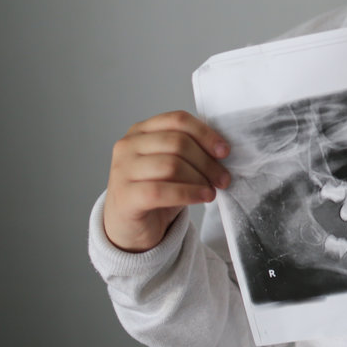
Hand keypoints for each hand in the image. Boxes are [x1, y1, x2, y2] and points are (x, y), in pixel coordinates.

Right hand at [102, 110, 231, 252]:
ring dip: (200, 178)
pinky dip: (189, 193)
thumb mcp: (172, 164)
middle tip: (223, 178)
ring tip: (212, 190)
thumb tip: (222, 149)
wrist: (131, 227)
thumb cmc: (156, 191)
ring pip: (172, 165)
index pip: (177, 120)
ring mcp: (123, 170)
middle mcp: (128, 146)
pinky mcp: (125, 195)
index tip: (224, 151)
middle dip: (207, 161)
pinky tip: (203, 197)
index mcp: (141, 131)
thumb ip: (189, 150)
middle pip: (178, 143)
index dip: (205, 134)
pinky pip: (162, 191)